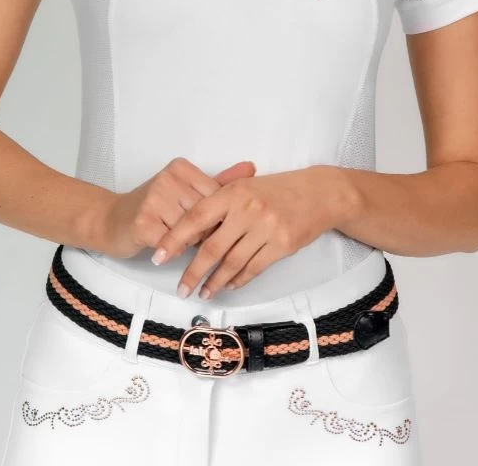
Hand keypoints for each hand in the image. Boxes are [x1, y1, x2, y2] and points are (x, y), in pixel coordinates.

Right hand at [98, 157, 256, 259]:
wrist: (110, 220)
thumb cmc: (153, 208)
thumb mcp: (187, 190)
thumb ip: (220, 181)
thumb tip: (252, 168)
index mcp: (181, 168)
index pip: (217, 198)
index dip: (213, 217)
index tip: (201, 220)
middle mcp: (168, 178)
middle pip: (205, 217)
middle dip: (199, 232)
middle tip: (178, 227)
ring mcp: (154, 199)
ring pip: (191, 234)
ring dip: (184, 243)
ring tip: (166, 232)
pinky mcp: (143, 222)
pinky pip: (174, 246)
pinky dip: (170, 251)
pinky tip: (159, 243)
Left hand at [151, 168, 333, 298]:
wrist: (318, 193)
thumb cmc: (277, 189)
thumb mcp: (245, 186)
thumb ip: (221, 206)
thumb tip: (191, 234)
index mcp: (233, 192)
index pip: (196, 218)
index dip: (175, 239)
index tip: (159, 256)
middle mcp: (247, 209)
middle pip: (212, 247)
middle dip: (193, 271)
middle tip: (180, 288)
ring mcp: (265, 228)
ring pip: (232, 262)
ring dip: (215, 281)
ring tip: (203, 292)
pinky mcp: (281, 245)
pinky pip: (253, 268)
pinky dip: (239, 280)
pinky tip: (229, 285)